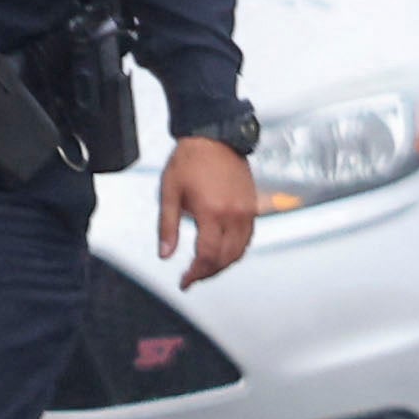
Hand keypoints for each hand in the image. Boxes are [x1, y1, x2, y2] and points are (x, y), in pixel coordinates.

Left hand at [155, 136, 259, 285]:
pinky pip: (248, 238)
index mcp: (212, 212)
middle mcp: (233, 215)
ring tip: (206, 268)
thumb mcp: (170, 193)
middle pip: (225, 258)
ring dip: (223, 265)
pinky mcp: (253, 207)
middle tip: (193, 277)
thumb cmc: (191, 160)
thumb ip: (167, 227)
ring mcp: (247, 211)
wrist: (214, 138)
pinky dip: (236, 251)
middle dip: (208, 273)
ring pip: (240, 251)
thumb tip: (165, 253)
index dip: (195, 274)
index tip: (185, 281)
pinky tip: (224, 251)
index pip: (207, 256)